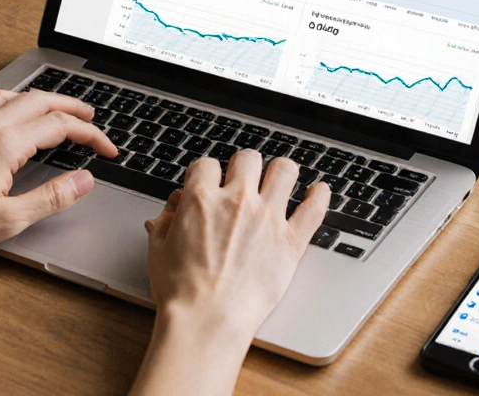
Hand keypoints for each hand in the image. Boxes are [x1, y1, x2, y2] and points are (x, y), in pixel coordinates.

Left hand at [0, 89, 115, 269]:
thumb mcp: (9, 220)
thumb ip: (52, 197)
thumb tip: (84, 180)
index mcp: (3, 143)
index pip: (59, 125)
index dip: (90, 134)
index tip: (108, 149)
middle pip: (39, 100)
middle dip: (72, 108)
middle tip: (93, 120)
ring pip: (13, 95)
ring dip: (41, 99)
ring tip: (59, 111)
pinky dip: (11, 101)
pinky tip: (11, 112)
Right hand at [131, 151, 328, 395]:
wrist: (208, 320)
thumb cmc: (181, 291)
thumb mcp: (158, 248)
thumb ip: (164, 221)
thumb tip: (172, 208)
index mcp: (201, 199)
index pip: (206, 164)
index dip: (205, 172)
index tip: (208, 181)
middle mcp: (236, 201)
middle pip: (247, 158)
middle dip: (243, 165)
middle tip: (243, 178)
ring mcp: (267, 219)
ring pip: (284, 170)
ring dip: (281, 170)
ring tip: (280, 176)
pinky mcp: (290, 242)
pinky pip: (313, 209)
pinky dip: (319, 196)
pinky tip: (320, 191)